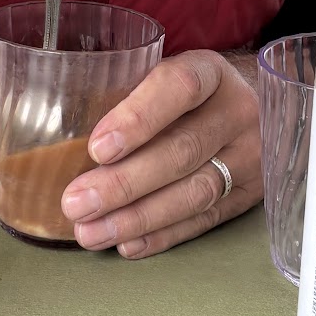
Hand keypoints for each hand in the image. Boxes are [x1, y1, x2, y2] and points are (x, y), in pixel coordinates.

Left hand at [59, 49, 261, 257]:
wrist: (255, 103)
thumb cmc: (187, 91)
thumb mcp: (164, 72)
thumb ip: (125, 92)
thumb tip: (59, 135)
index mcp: (212, 71)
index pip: (179, 87)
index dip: (138, 117)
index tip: (97, 147)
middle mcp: (238, 112)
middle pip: (183, 150)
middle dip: (125, 183)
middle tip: (78, 203)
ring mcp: (250, 156)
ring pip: (196, 191)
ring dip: (139, 217)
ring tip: (93, 232)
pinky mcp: (250, 194)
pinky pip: (206, 219)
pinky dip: (164, 234)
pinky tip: (128, 244)